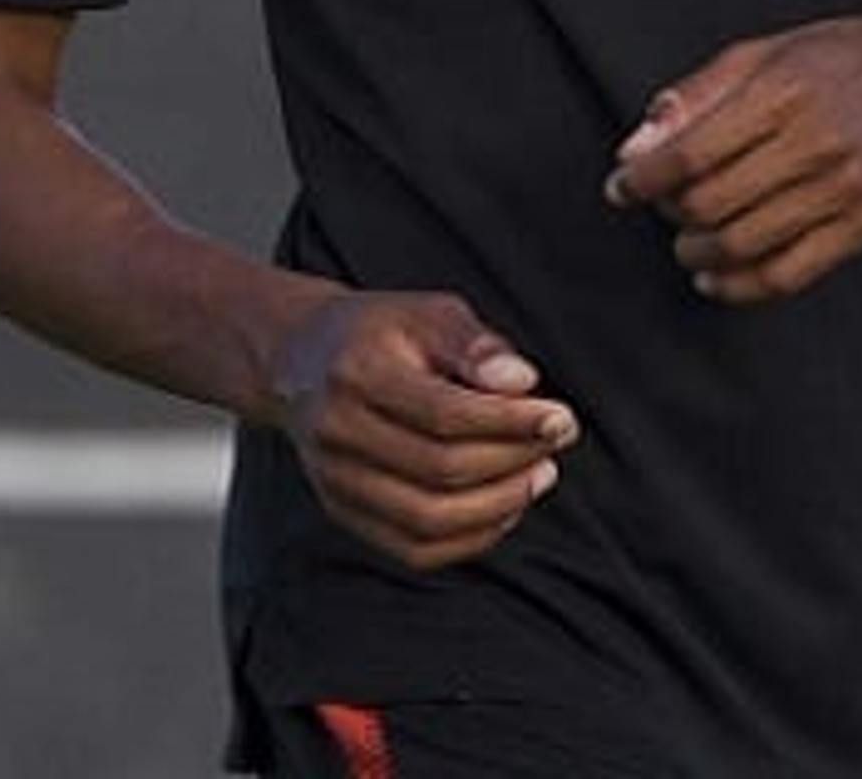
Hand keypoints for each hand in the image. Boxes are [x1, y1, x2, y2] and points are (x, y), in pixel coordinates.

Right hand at [267, 290, 578, 570]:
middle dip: (513, 461)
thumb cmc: (378, 333)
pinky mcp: (341, 510)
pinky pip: (415, 549)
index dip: (512, 423)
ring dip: (500, 505)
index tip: (560, 418)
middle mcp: (336, 430)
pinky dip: (471, 538)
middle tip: (554, 443)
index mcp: (355, 371)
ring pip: (429, 519)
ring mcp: (333, 478)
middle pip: (440, 469)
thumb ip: (476, 344)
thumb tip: (522, 384)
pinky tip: (503, 506)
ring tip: (537, 475)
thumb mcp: (427, 312)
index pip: (445, 413)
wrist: (301, 361)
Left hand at [601, 3, 861, 303]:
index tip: (622, 186)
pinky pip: (791, 273)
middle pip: (712, 203)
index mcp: (782, 94)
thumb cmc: (845, 59)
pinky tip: (720, 278)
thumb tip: (639, 144)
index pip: (691, 153)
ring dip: (698, 253)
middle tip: (659, 208)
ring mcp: (845, 191)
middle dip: (669, 214)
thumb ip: (696, 97)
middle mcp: (815, 145)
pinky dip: (743, 286)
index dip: (643, 179)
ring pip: (745, 244)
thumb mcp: (762, 53)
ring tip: (685, 242)